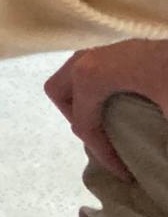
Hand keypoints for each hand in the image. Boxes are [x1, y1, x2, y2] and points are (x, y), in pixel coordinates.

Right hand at [45, 39, 167, 181]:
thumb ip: (163, 135)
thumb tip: (167, 167)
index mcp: (90, 77)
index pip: (83, 124)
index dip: (103, 154)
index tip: (124, 172)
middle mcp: (84, 59)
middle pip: (60, 94)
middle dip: (77, 120)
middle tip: (103, 137)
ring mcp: (96, 48)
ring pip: (71, 77)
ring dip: (84, 100)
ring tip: (109, 119)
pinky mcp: (112, 43)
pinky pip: (88, 67)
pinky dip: (95, 85)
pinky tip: (120, 96)